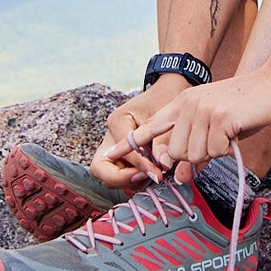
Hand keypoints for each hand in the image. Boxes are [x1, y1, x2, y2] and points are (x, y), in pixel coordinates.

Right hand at [87, 74, 189, 188]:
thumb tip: (161, 166)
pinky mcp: (122, 155)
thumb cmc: (166, 97)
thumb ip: (162, 142)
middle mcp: (111, 135)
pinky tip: (152, 173)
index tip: (158, 174)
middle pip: (100, 168)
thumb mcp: (166, 116)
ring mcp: (114, 146)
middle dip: (121, 179)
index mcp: (118, 121)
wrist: (170, 89)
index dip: (140, 166)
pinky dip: (134, 179)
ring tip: (152, 175)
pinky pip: (121, 175)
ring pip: (108, 175)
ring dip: (129, 181)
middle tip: (146, 178)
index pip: (122, 152)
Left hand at [103, 69, 270, 171]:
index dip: (130, 143)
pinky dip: (227, 148)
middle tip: (217, 142)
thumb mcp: (216, 128)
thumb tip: (181, 178)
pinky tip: (236, 131)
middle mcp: (188, 105)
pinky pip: (214, 151)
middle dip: (195, 157)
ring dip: (213, 152)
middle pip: (175, 152)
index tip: (111, 154)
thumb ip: (196, 149)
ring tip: (227, 133)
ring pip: (193, 155)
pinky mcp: (219, 118)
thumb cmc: (245, 108)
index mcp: (183, 104)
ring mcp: (202, 110)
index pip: (150, 126)